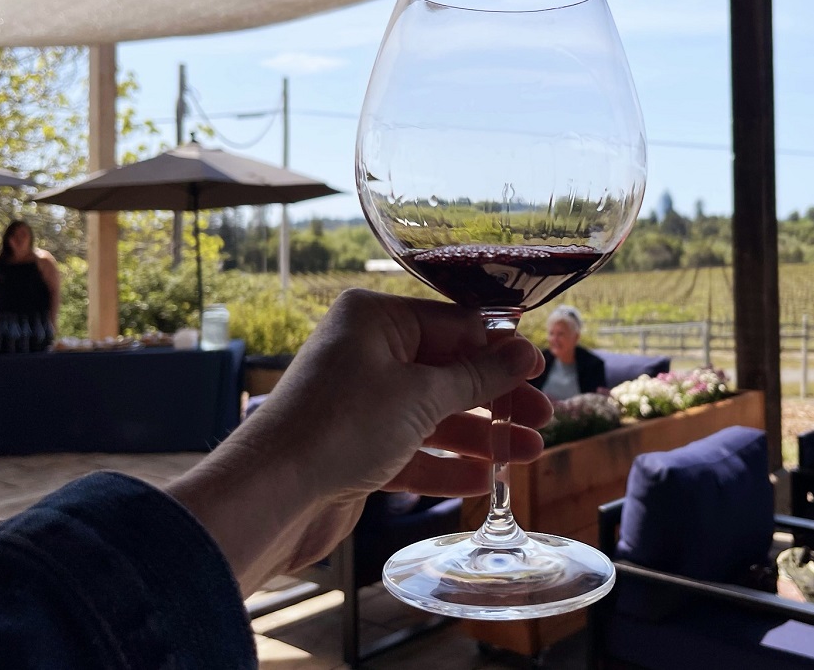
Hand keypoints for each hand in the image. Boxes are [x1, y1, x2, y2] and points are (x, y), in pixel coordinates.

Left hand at [167, 289, 549, 594]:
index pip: (453, 325)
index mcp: (374, 319)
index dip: (499, 350)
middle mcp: (365, 353)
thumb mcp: (421, 395)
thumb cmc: (340, 427)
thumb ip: (477, 377)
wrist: (272, 495)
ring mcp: (360, 401)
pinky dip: (445, 464)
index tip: (538, 371)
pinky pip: (412, 449)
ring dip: (480, 436)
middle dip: (496, 398)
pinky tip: (483, 481)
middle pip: (447, 370)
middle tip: (542, 417)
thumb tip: (524, 353)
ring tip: (526, 455)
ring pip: (434, 413)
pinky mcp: (355, 447)